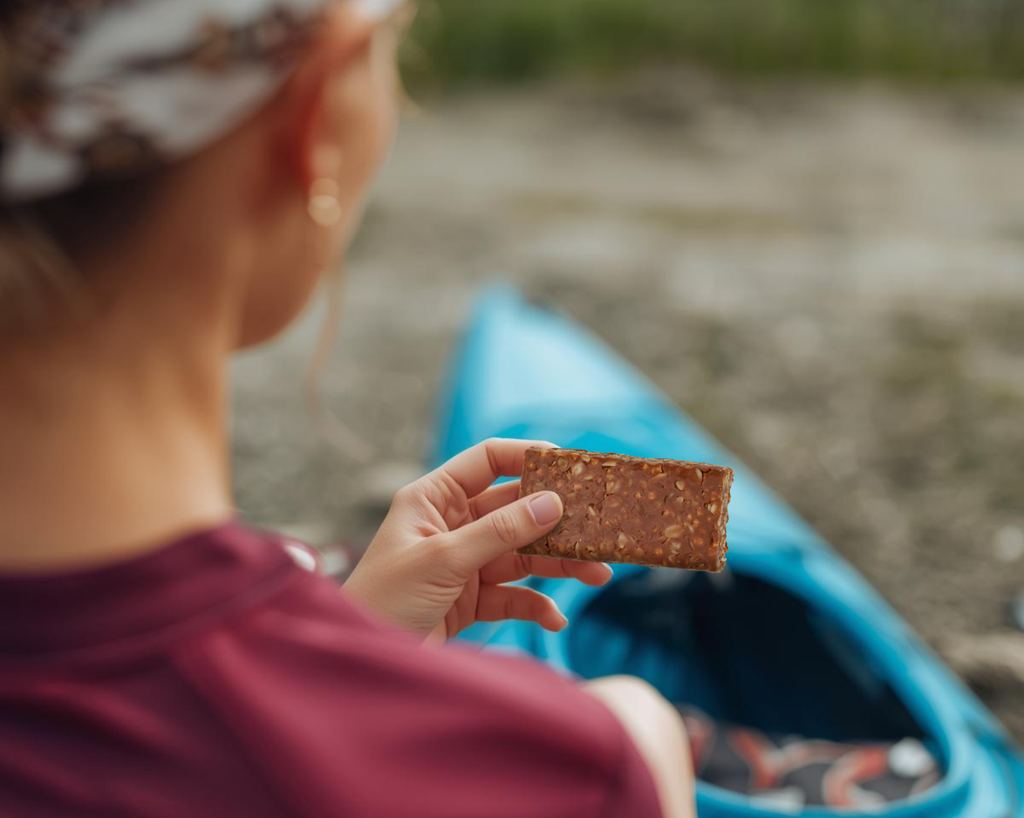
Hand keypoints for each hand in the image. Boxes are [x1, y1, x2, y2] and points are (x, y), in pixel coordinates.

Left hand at [344, 438, 612, 640]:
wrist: (365, 669)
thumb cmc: (383, 600)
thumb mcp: (443, 560)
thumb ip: (499, 532)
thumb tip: (551, 502)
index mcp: (434, 498)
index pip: (488, 461)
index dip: (528, 457)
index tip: (571, 466)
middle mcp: (451, 525)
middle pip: (515, 511)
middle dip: (556, 521)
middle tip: (597, 529)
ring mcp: (463, 563)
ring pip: (522, 555)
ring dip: (558, 564)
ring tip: (597, 574)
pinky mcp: (470, 601)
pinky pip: (513, 596)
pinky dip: (536, 606)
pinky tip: (554, 619)